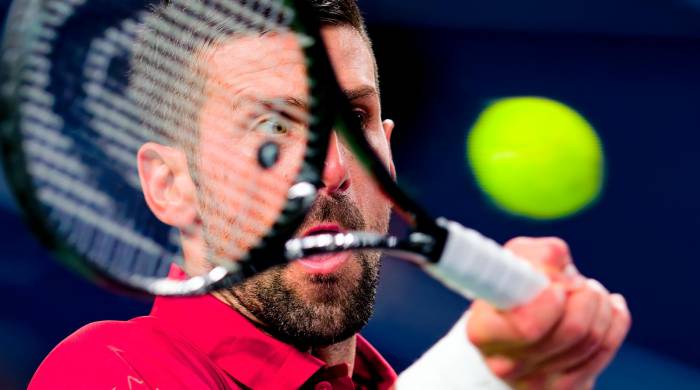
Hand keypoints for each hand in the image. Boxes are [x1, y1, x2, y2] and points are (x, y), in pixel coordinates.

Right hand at [467, 237, 630, 388]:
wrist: (515, 326)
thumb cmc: (512, 290)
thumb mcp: (514, 262)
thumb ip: (536, 255)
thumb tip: (560, 264)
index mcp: (483, 331)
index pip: (526, 326)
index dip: (550, 303)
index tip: (556, 289)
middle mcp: (506, 364)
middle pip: (571, 331)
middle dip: (584, 294)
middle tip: (575, 282)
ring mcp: (537, 382)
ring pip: (592, 339)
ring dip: (599, 304)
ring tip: (588, 291)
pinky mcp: (566, 389)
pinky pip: (607, 349)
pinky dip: (614, 320)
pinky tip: (606, 308)